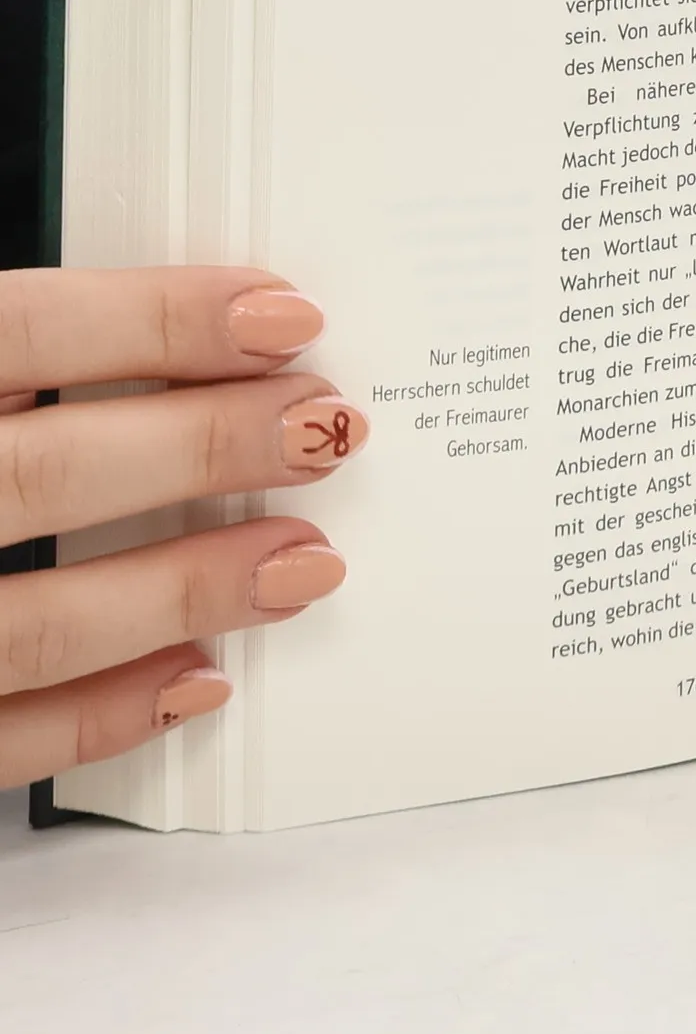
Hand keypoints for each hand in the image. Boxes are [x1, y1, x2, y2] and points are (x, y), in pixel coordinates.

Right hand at [0, 268, 367, 786]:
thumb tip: (130, 326)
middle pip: (43, 472)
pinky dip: (93, 719)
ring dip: (180, 589)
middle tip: (326, 427)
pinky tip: (194, 681)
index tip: (281, 314)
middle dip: (204, 446)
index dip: (155, 320)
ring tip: (304, 561)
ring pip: (26, 621)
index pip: (12, 329)